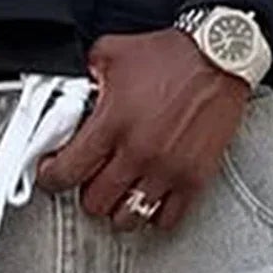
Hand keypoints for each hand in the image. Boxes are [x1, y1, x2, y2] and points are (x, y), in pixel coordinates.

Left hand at [35, 28, 251, 233]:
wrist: (221, 54)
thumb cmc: (172, 54)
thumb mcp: (113, 52)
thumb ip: (86, 74)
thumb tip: (72, 89)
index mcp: (112, 123)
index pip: (67, 172)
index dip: (51, 178)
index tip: (52, 174)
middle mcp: (138, 152)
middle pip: (95, 203)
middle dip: (87, 193)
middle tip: (91, 180)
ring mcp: (166, 169)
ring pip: (127, 218)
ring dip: (118, 208)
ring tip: (120, 192)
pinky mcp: (193, 178)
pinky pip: (166, 220)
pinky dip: (154, 215)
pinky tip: (150, 198)